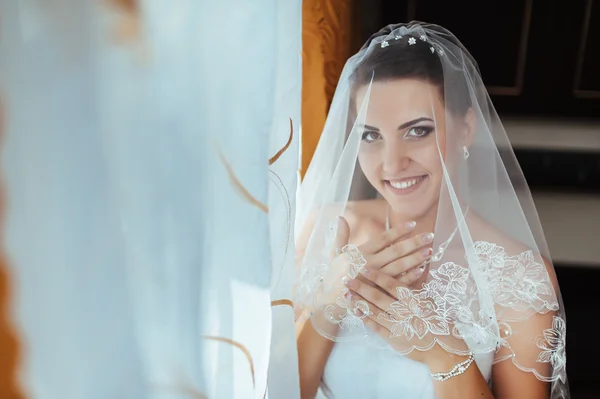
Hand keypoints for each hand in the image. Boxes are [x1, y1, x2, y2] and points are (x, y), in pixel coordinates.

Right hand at [316, 216, 433, 305]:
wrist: (329, 300)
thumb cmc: (333, 275)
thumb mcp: (334, 254)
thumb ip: (340, 236)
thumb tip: (340, 217)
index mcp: (360, 252)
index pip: (383, 239)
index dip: (399, 231)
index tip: (413, 224)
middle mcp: (368, 264)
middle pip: (395, 251)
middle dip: (414, 242)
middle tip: (430, 235)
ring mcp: (375, 279)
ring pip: (399, 266)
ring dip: (415, 258)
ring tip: (429, 251)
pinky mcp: (378, 292)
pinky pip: (397, 284)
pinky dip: (410, 277)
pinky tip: (421, 270)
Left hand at [346, 271, 468, 369]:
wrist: (443, 351)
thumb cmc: (438, 322)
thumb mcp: (430, 302)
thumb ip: (417, 287)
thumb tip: (410, 267)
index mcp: (415, 301)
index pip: (393, 285)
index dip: (377, 276)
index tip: (363, 267)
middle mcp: (405, 313)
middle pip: (378, 297)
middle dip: (361, 287)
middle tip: (346, 278)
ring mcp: (398, 327)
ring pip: (374, 311)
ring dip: (358, 301)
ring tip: (346, 293)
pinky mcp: (393, 339)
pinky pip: (375, 327)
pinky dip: (364, 318)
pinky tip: (355, 310)